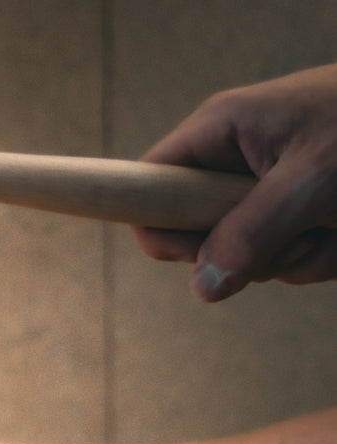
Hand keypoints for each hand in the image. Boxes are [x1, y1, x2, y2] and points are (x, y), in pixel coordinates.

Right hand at [132, 63, 336, 300]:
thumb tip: (203, 287)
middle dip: (254, 252)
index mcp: (222, 130)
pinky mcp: (300, 210)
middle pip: (201, 235)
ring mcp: (269, 187)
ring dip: (300, 257)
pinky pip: (289, 256)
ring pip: (252, 255)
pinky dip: (324, 254)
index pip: (149, 185)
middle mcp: (236, 159)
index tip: (196, 254)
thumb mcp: (311, 183)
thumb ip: (251, 234)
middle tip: (299, 234)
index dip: (160, 228)